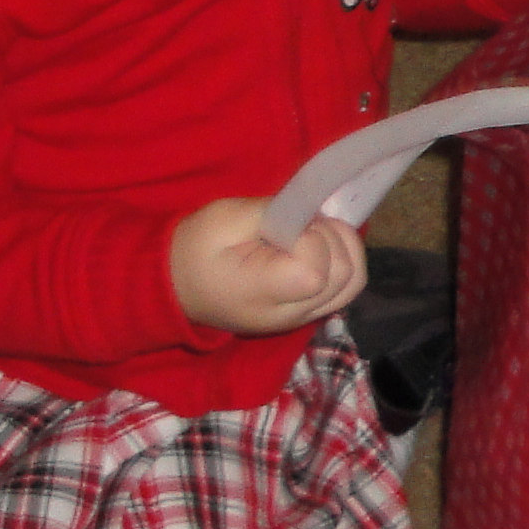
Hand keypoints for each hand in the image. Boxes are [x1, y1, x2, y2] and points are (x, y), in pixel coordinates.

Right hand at [170, 197, 367, 332]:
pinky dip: (343, 263)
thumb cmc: (196, 250)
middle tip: (299, 225)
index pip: (318, 270)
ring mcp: (303, 317)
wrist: (176, 286)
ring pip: (352, 284)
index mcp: (266, 293)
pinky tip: (318, 246)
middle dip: (332, 240)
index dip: (311, 239)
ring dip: (344, 249)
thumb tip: (311, 211)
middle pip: (345, 277)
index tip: (284, 225)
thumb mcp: (224, 218)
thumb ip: (273, 213)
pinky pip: (344, 290)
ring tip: (312, 233)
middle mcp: (292, 313)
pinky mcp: (308, 311)